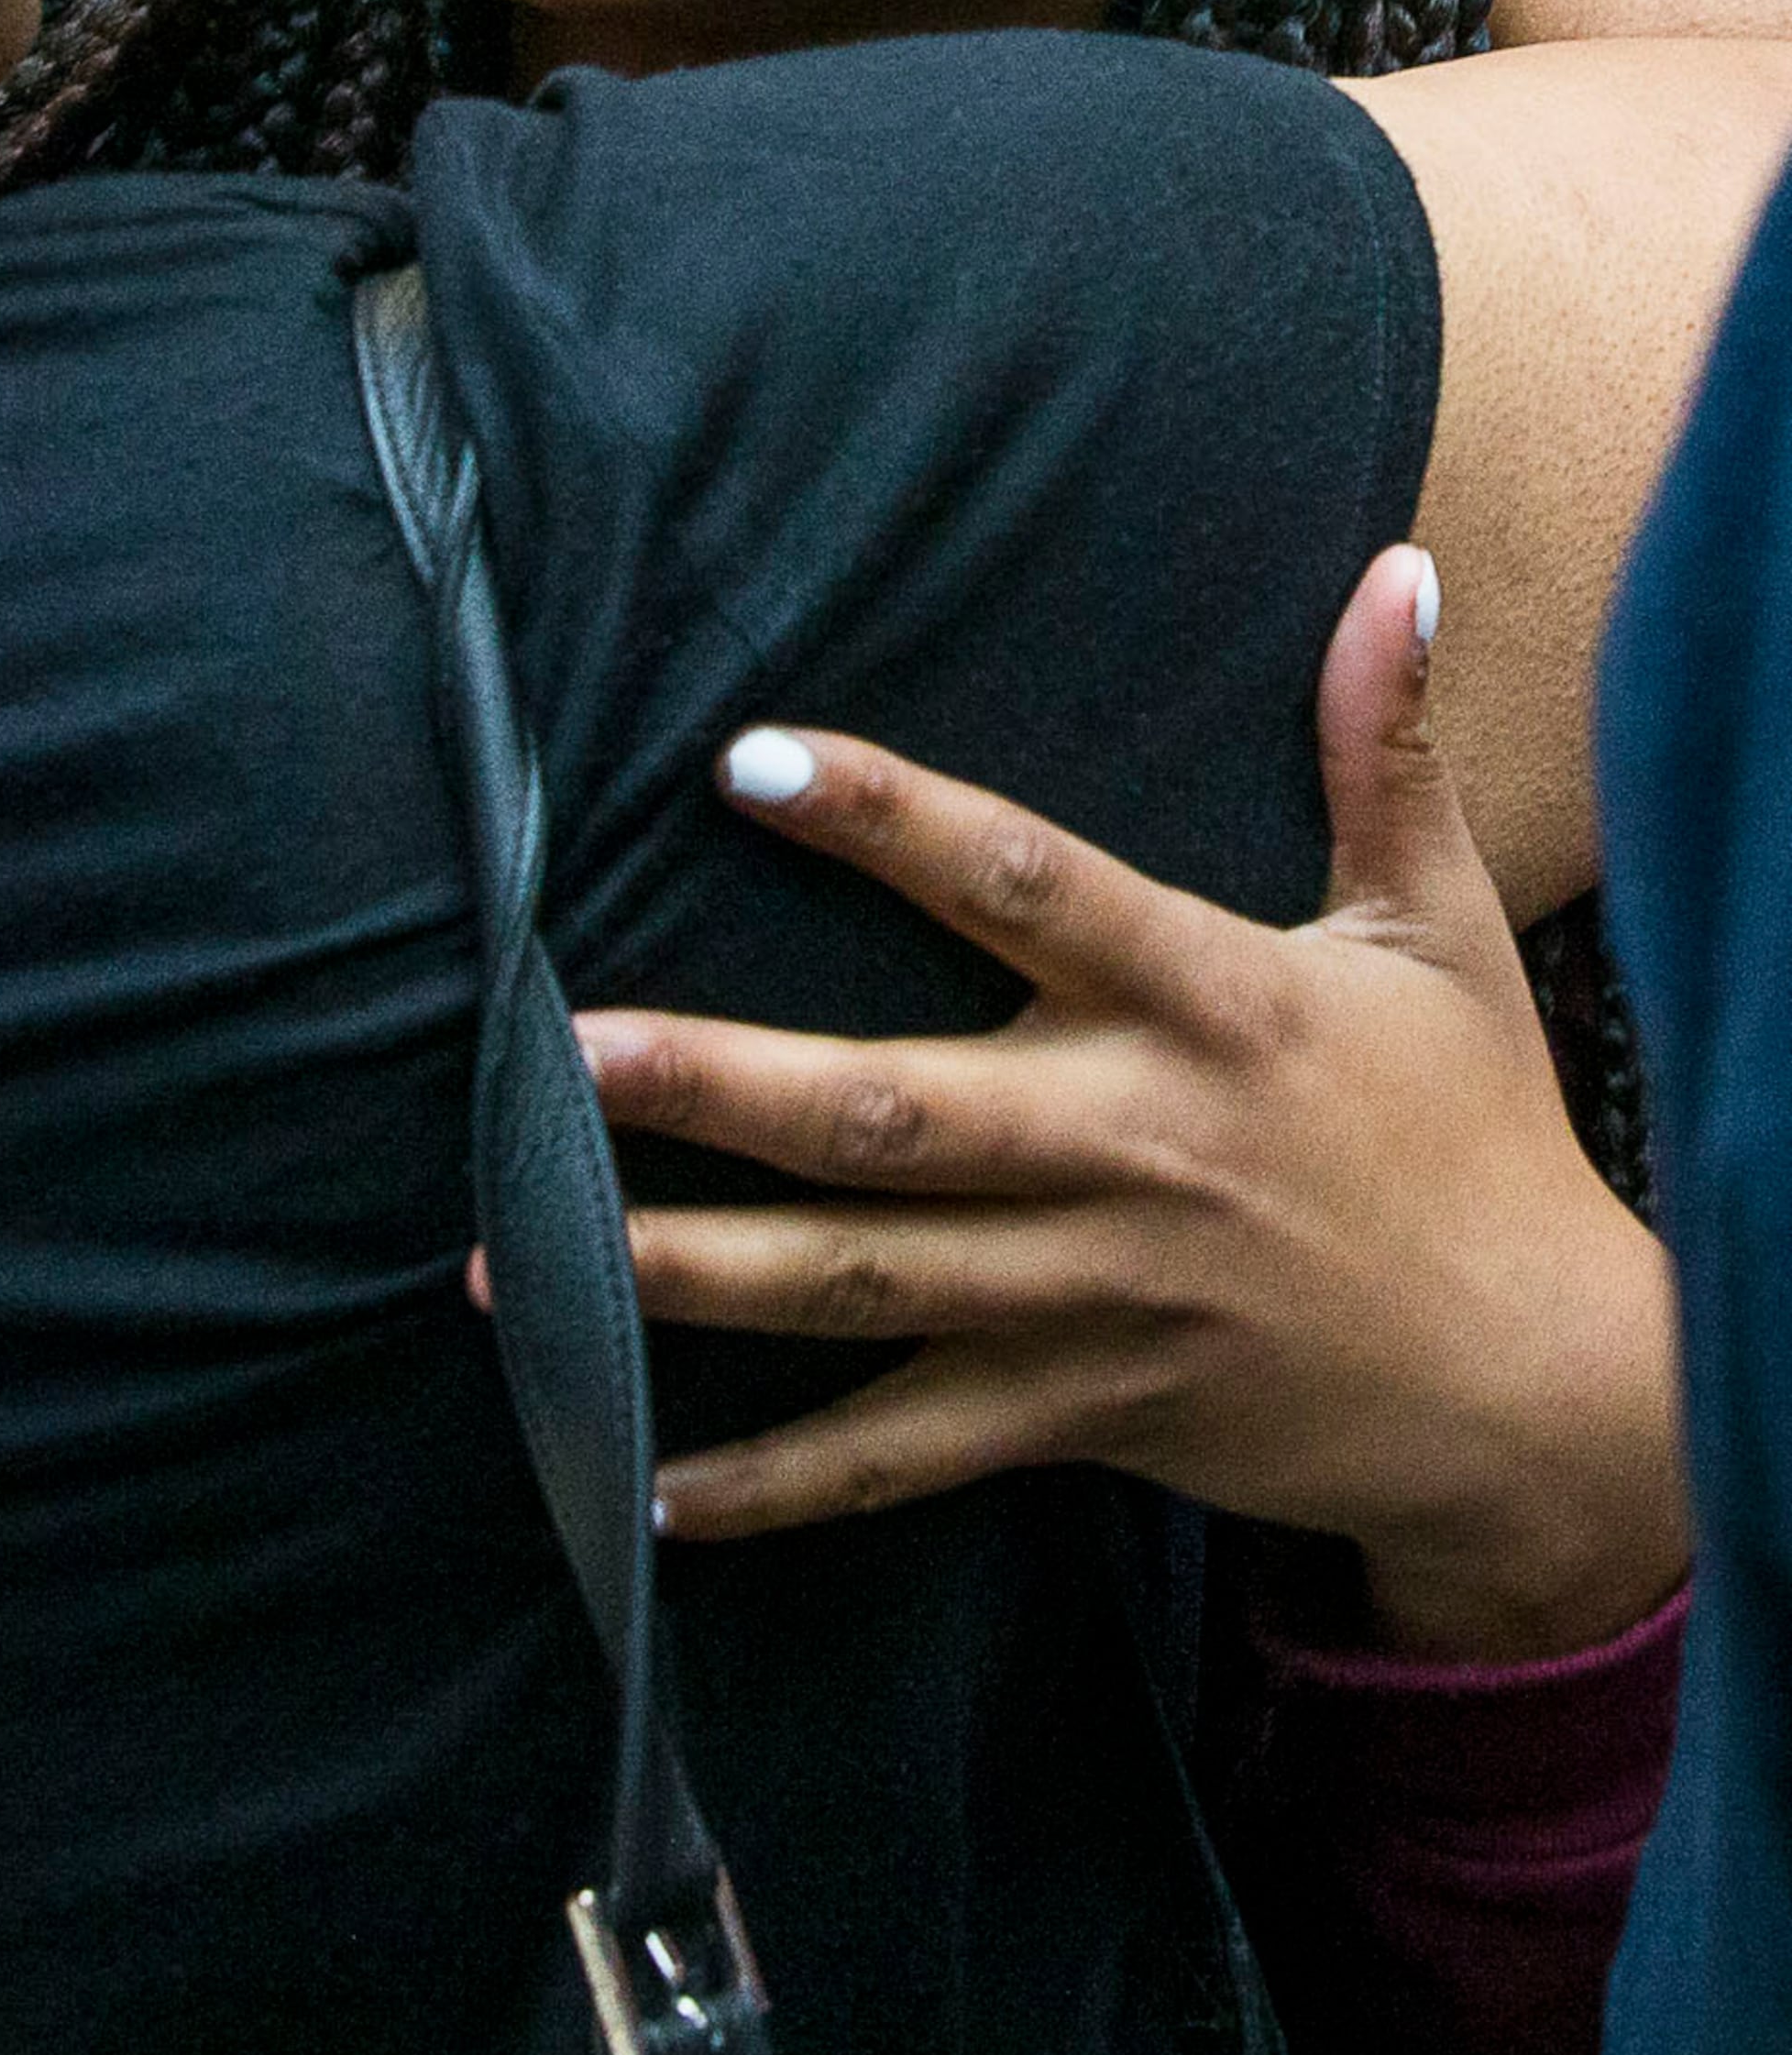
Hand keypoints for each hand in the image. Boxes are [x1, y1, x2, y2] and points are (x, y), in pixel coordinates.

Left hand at [578, 548, 1689, 1657]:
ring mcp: (1094, 1298)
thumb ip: (1384, 747)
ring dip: (687, 1272)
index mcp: (1208, 1007)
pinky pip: (906, 1454)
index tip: (750, 760)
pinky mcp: (1081, 1414)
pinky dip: (781, 1482)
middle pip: (897, 1116)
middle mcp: (1131, 1151)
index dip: (894, 824)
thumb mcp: (1441, 930)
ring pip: (863, 1286)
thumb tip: (1398, 566)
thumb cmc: (1474, 1135)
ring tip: (514, 1252)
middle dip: (719, 1088)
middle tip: (559, 1053)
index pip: (1030, 889)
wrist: (1541, 1395)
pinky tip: (647, 1488)